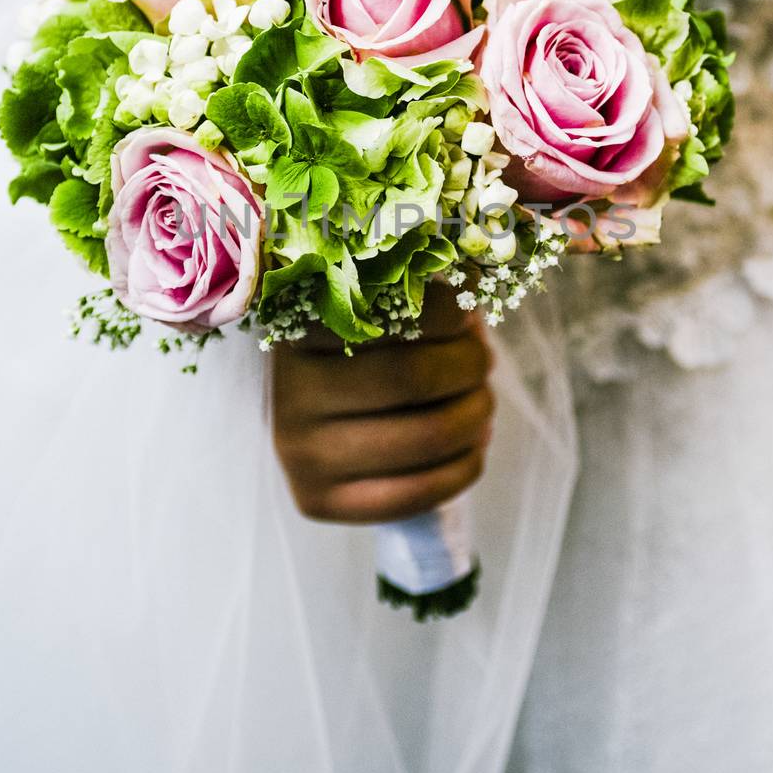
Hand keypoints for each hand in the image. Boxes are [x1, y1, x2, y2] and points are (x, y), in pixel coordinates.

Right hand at [272, 289, 493, 524]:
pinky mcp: (318, 500)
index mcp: (298, 328)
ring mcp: (300, 453)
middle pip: (414, 377)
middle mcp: (289, 392)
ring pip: (426, 435)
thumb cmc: (360, 355)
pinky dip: (465, 466)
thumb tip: (478, 272)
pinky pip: (417, 493)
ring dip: (477, 415)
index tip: (468, 313)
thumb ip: (413, 290)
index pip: (393, 312)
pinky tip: (472, 445)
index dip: (447, 312)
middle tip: (484, 360)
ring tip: (482, 402)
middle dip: (470, 365)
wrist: (313, 427)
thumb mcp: (369, 310)